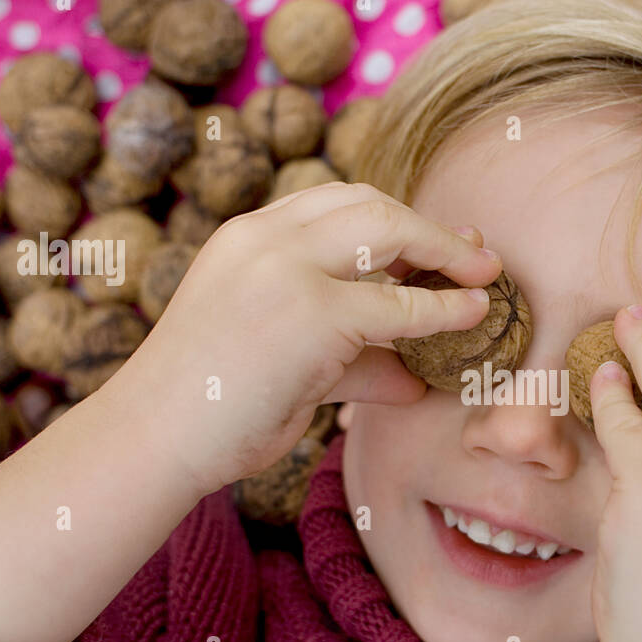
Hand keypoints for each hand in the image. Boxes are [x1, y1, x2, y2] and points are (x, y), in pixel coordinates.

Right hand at [105, 182, 500, 496]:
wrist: (155, 438)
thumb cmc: (212, 408)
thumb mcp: (286, 364)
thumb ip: (351, 359)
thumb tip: (415, 378)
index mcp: (249, 238)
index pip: (336, 204)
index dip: (396, 220)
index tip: (437, 242)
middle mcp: (265, 238)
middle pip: (369, 204)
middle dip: (430, 227)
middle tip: (476, 254)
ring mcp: (286, 267)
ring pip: (389, 232)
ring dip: (446, 252)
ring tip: (486, 277)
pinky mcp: (312, 312)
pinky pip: (399, 306)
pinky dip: (444, 309)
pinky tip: (473, 314)